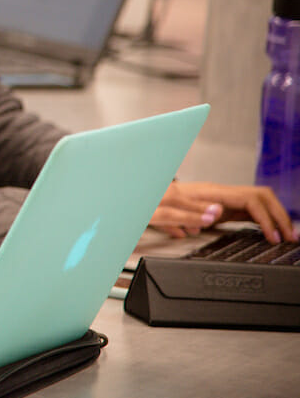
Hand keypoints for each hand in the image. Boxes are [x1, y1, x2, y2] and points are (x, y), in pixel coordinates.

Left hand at [149, 181, 297, 242]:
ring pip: (257, 201)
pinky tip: (268, 231)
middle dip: (279, 215)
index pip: (251, 200)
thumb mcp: (168, 209)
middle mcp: (218, 192)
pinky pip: (247, 208)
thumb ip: (191, 212)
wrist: (144, 198)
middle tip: (292, 236)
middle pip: (261, 196)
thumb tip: (215, 212)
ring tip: (287, 235)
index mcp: (210, 192)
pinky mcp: (219, 205)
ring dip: (275, 216)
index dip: (267, 218)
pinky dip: (262, 219)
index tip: (274, 236)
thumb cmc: (154, 202)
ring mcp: (220, 198)